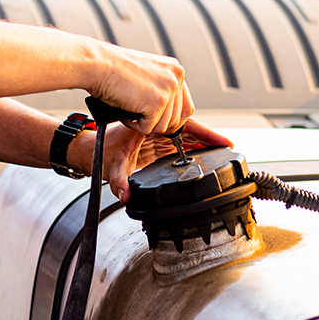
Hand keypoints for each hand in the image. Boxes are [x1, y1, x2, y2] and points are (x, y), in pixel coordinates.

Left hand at [72, 117, 232, 203]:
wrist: (90, 150)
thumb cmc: (102, 150)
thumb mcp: (112, 166)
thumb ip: (120, 181)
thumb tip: (125, 195)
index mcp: (151, 124)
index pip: (185, 126)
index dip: (206, 134)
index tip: (224, 142)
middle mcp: (157, 126)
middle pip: (190, 129)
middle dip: (209, 138)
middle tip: (228, 149)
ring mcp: (157, 133)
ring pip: (186, 135)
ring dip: (202, 142)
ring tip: (221, 152)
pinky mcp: (156, 142)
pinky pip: (180, 141)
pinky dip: (193, 147)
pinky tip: (204, 154)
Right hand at [88, 45, 191, 136]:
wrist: (96, 64)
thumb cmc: (112, 69)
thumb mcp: (146, 75)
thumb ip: (160, 89)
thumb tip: (168, 117)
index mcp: (175, 70)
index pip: (186, 106)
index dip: (170, 119)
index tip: (156, 121)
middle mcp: (176, 78)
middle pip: (176, 120)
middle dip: (156, 123)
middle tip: (138, 115)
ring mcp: (168, 90)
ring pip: (163, 127)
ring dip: (144, 124)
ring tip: (129, 108)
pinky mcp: (157, 103)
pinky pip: (148, 129)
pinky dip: (133, 125)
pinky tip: (124, 110)